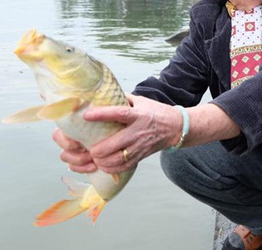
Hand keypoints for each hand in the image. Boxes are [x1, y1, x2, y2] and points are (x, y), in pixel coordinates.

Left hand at [54, 94, 181, 173]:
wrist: (175, 127)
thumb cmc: (155, 112)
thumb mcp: (141, 101)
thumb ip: (122, 99)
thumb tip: (101, 94)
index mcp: (138, 115)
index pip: (119, 114)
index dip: (102, 115)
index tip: (86, 115)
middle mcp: (138, 132)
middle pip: (115, 144)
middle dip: (97, 149)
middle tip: (88, 147)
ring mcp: (140, 146)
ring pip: (117, 159)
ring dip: (102, 161)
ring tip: (94, 157)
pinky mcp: (141, 156)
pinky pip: (123, 167)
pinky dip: (110, 168)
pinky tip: (103, 165)